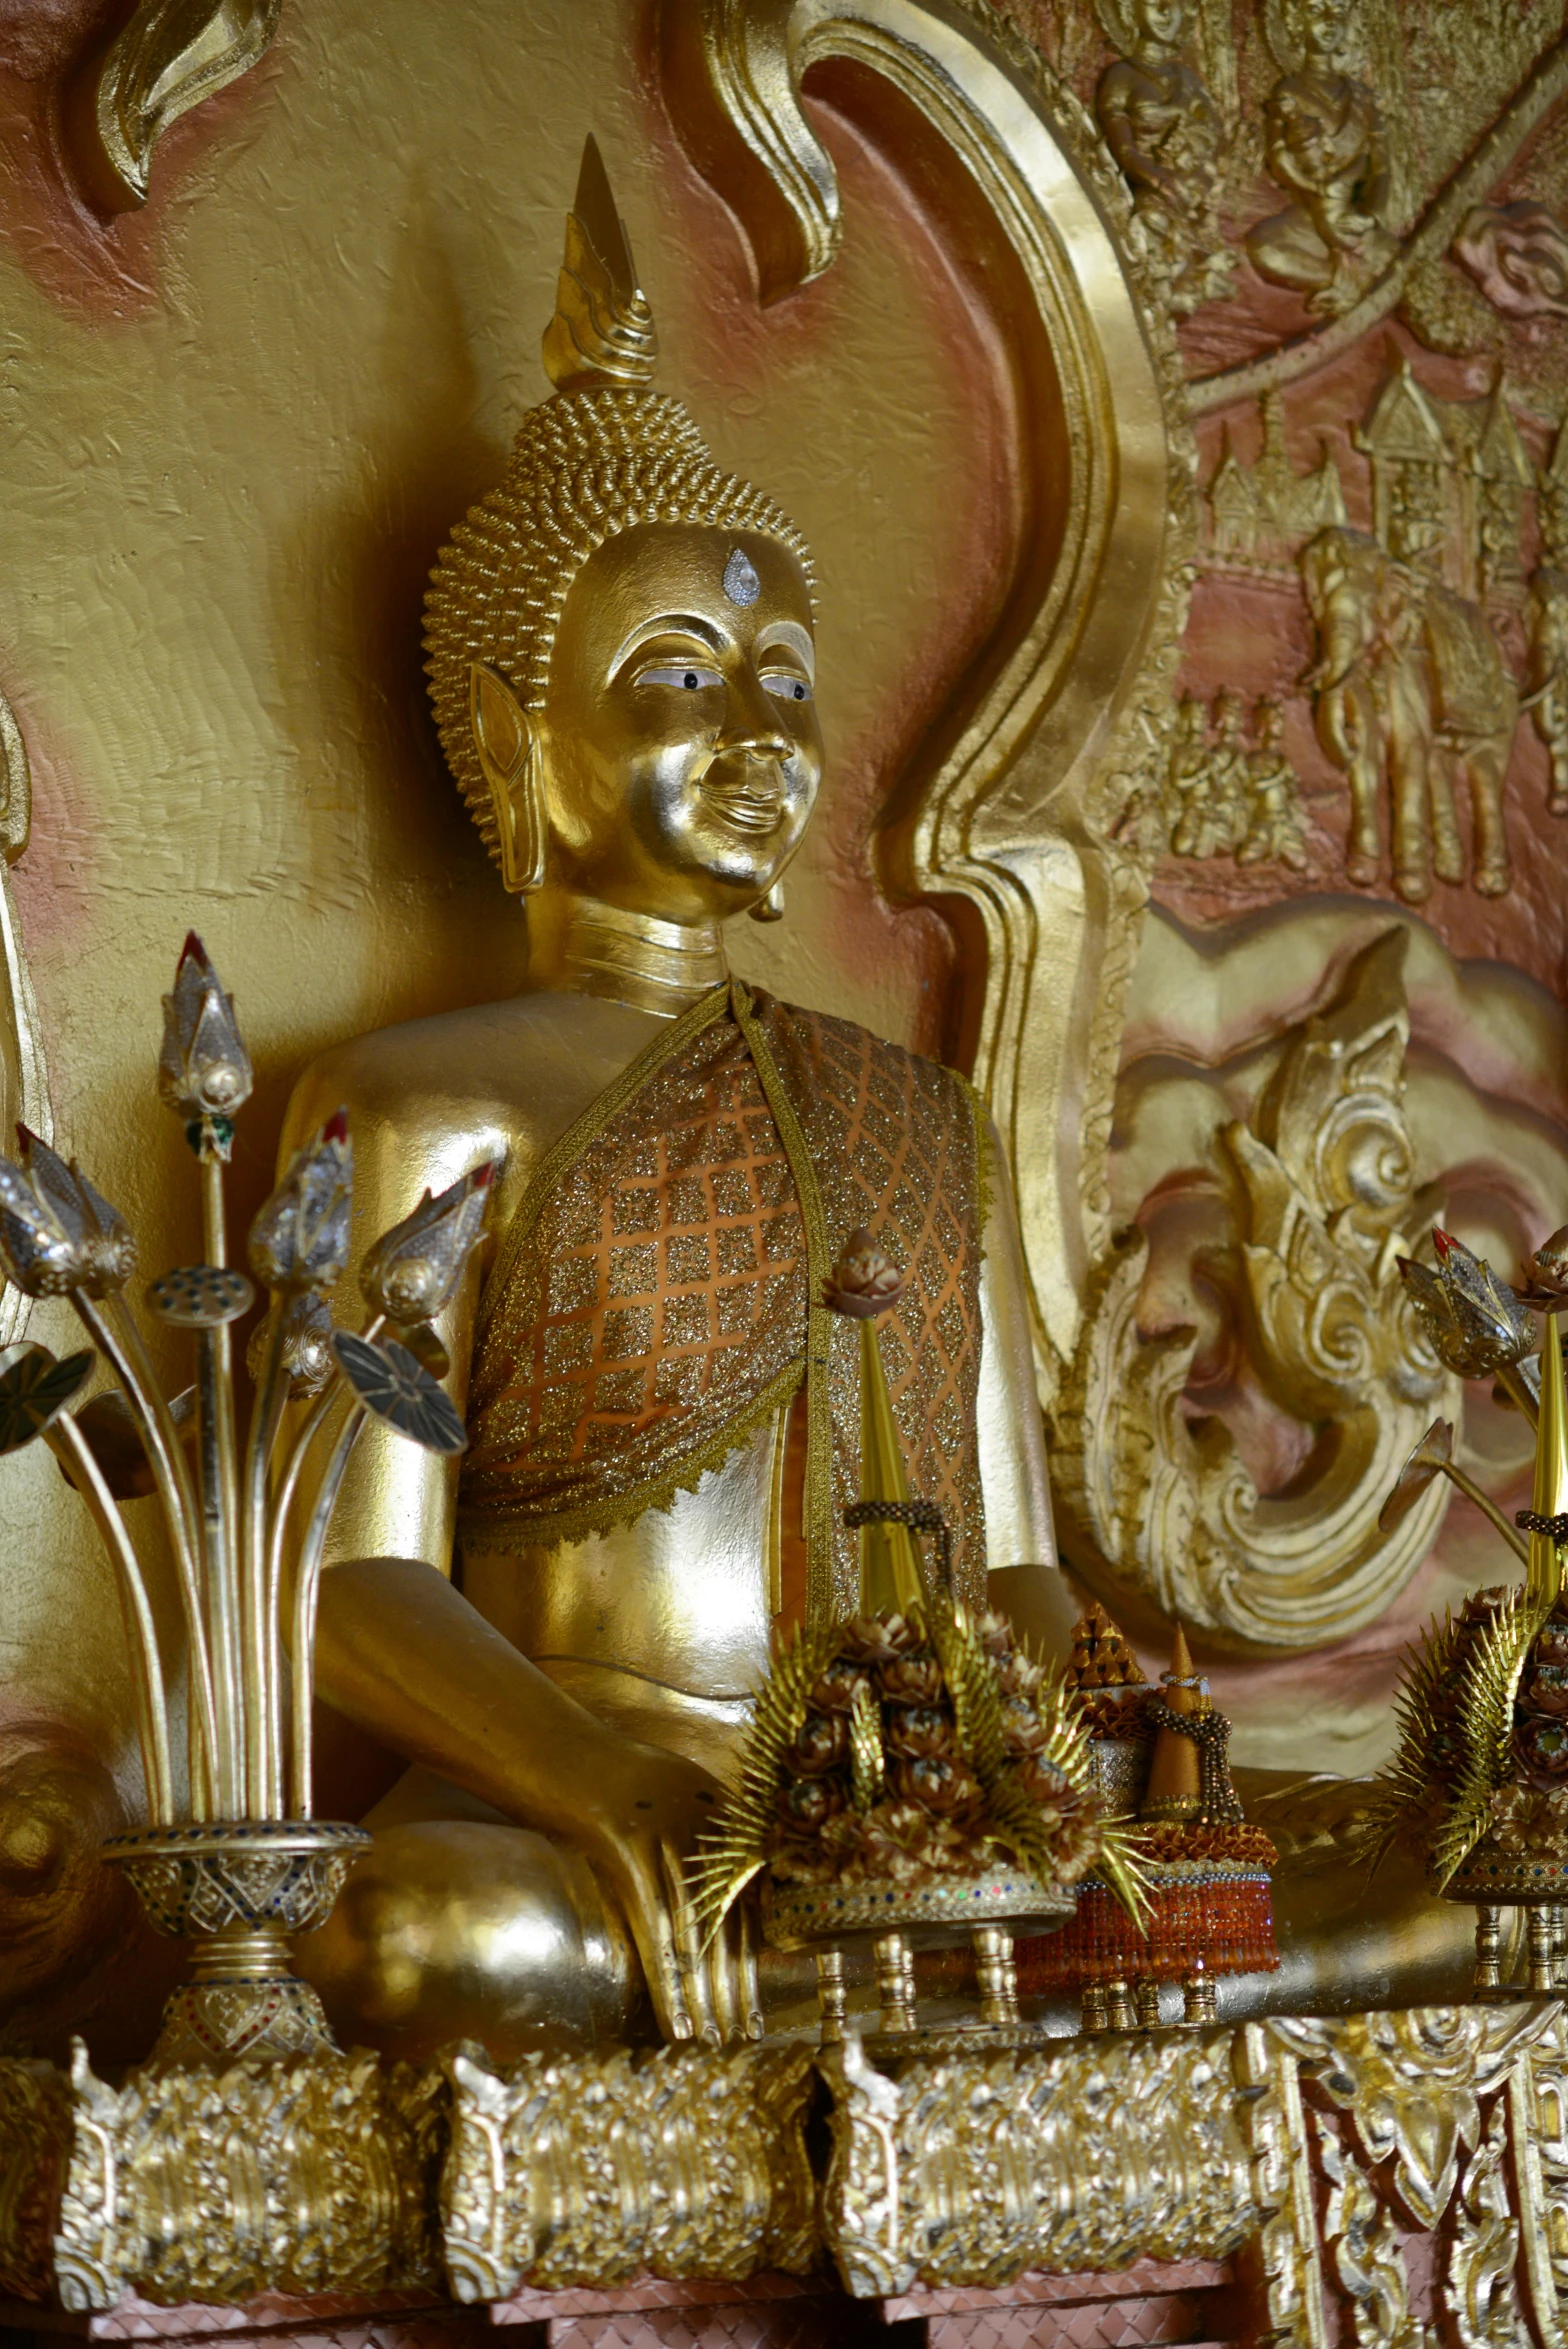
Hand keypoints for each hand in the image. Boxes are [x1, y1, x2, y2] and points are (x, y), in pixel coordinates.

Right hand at [580, 1736, 761, 2046]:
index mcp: (721, 1821)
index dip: (752, 1958)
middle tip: (744, 2034)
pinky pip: (655, 1925)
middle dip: (735, 1985)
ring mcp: (667, 1835)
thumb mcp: (676, 1801)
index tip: (758, 2004)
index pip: (747, 1907)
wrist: (565, 1752)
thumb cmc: (613, 1781)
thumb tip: (727, 1898)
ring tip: (715, 2036)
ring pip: (697, 1932)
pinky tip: (677, 2016)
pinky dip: (669, 1977)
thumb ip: (705, 1843)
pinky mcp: (628, 1845)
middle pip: (728, 1923)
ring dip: (707, 1992)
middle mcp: (705, 1829)